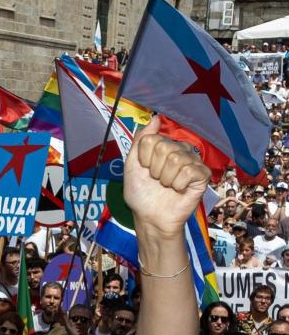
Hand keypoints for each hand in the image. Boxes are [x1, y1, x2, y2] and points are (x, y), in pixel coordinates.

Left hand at [124, 116, 210, 236]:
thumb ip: (141, 141)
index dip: (144, 158)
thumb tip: (155, 118)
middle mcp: (179, 150)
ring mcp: (192, 161)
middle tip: (157, 180)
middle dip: (155, 169)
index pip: (151, 139)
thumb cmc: (141, 192)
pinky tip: (178, 190)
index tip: (145, 170)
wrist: (150, 216)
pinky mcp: (202, 175)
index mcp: (163, 145)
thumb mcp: (132, 165)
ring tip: (167, 186)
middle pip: (164, 147)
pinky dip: (178, 184)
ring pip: (176, 159)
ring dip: (165, 178)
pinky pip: (189, 171)